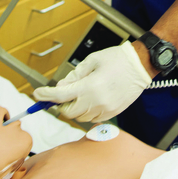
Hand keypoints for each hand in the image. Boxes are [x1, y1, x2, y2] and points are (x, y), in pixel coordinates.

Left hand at [32, 42, 151, 122]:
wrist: (139, 66)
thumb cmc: (117, 59)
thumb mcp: (91, 61)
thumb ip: (74, 75)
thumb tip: (60, 87)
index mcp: (89, 86)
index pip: (60, 96)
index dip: (45, 96)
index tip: (37, 94)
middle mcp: (96, 101)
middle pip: (68, 112)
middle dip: (60, 105)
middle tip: (60, 96)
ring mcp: (105, 109)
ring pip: (80, 118)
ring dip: (73, 109)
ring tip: (76, 97)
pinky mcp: (112, 113)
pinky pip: (93, 119)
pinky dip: (86, 113)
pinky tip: (88, 102)